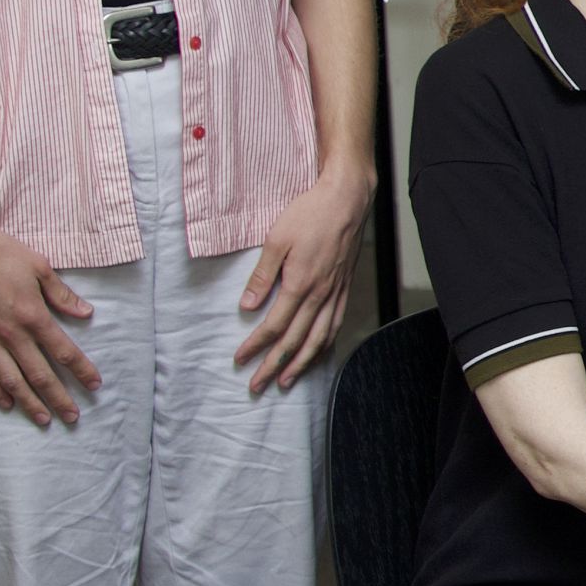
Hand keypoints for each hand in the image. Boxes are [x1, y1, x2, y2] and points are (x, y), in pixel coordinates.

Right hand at [0, 211, 102, 425]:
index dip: (82, 371)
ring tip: (44, 419)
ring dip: (29, 403)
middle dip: (58, 398)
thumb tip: (86, 313)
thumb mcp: (38, 266)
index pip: (64, 352)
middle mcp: (11, 334)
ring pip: (11, 380)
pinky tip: (6, 404)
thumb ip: (62, 294)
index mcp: (33, 316)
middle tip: (72, 417)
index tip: (95, 386)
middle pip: (39, 375)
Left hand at [232, 168, 371, 394]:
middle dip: (274, 366)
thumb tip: (246, 307)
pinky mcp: (344, 289)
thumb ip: (262, 276)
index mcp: (300, 283)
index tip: (239, 359)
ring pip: (319, 339)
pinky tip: (315, 353)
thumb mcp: (275, 240)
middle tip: (257, 385)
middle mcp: (320, 295)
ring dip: (301, 364)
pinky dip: (324, 346)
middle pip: (295, 341)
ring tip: (286, 380)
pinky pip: (335, 326)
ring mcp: (336, 294)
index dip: (255, 346)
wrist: (347, 200)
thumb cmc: (310, 214)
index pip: (273, 326)